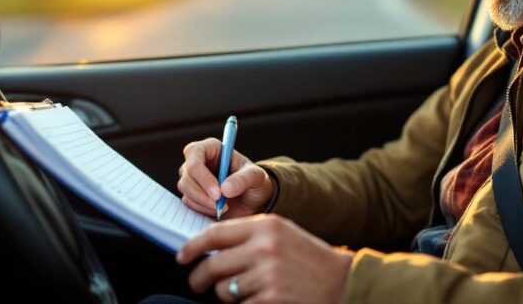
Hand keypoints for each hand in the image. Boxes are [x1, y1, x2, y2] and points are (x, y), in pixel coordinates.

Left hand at [177, 214, 352, 302]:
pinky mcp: (271, 299)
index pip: (215, 233)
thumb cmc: (307, 257)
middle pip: (213, 265)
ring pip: (224, 290)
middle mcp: (265, 248)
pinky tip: (256, 299)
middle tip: (197, 283)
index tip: (182, 256)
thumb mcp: (280, 233)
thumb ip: (248, 235)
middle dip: (199, 278)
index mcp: (265, 225)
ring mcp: (268, 275)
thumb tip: (209, 247)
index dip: (192, 246)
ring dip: (225, 294)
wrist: (341, 280)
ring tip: (242, 291)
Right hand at [179, 138, 274, 218]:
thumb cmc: (254, 181)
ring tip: (225, 207)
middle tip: (223, 206)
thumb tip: (225, 189)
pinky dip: (202, 209)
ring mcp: (192, 178)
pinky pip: (187, 202)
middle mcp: (198, 160)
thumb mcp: (257, 177)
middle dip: (203, 194)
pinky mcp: (191, 194)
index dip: (203, 174)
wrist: (253, 200)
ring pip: (185, 190)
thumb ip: (243, 179)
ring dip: (203, 203)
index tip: (218, 193)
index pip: (194, 153)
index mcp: (212, 147)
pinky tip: (218, 210)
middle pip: (187, 175)